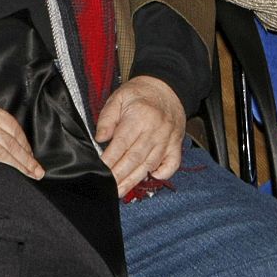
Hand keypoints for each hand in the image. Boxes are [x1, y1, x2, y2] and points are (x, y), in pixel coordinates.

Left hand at [95, 75, 185, 196]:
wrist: (167, 86)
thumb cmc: (140, 93)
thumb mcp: (119, 97)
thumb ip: (107, 117)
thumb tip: (100, 138)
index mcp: (140, 116)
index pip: (122, 144)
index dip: (109, 160)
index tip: (99, 172)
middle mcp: (155, 130)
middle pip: (135, 159)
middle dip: (119, 176)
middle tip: (107, 188)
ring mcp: (168, 138)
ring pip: (151, 164)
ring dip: (135, 180)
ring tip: (121, 191)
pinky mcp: (176, 143)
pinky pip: (173, 163)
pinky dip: (164, 173)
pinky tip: (152, 178)